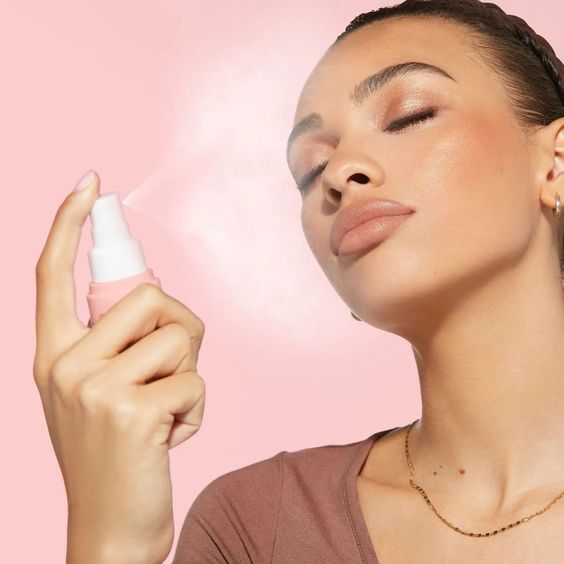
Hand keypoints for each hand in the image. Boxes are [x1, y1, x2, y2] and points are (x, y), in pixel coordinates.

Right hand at [33, 171, 205, 562]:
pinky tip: (170, 437)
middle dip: (179, 326)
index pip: (51, 273)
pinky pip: (195, 381)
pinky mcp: (132, 413)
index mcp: (52, 355)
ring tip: (165, 409)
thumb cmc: (114, 451)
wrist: (109, 528)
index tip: (90, 185)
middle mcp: (64, 365)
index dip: (68, 223)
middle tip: (172, 367)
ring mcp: (95, 389)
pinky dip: (197, 409)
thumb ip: (114, 344)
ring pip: (179, 336)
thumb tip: (157, 299)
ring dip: (189, 372)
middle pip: (147, 296)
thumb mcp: (95, 392)